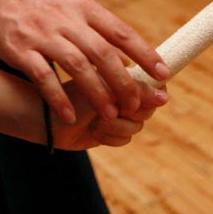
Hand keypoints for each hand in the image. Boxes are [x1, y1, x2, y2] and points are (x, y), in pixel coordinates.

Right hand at [0, 0, 170, 124]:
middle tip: (137, 104)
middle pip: (103, 53)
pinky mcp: (20, 49)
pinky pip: (43, 77)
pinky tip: (70, 116)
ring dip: (97, 93)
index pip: (121, 32)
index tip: (163, 74)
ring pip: (78, 66)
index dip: (144, 54)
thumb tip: (125, 54)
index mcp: (83, 6)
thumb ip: (96, 25)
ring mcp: (43, 34)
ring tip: (110, 115)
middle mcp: (66, 19)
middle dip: (124, 82)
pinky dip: (58, 98)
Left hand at [53, 79, 167, 149]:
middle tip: (115, 110)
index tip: (145, 97)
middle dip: (131, 111)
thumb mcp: (106, 87)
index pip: (153, 82)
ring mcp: (117, 113)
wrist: (48, 117)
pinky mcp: (110, 132)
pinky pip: (126, 139)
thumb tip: (164, 96)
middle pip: (148, 107)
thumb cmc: (73, 93)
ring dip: (117, 126)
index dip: (152, 92)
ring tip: (98, 121)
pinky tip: (93, 132)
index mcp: (123, 74)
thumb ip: (135, 90)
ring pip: (138, 126)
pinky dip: (110, 137)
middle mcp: (123, 93)